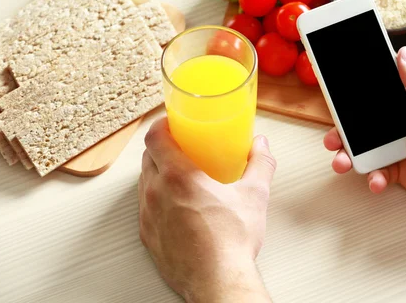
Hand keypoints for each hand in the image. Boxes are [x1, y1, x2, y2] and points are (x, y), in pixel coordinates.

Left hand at [138, 117, 275, 301]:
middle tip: (182, 147)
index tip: (172, 122)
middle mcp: (156, 193)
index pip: (154, 136)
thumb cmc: (231, 243)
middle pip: (148, 157)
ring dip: (158, 173)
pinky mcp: (148, 236)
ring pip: (145, 182)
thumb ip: (259, 164)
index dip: (161, 124)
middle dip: (163, 147)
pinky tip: (178, 205)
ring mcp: (148, 216)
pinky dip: (158, 198)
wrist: (218, 282)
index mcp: (178, 177)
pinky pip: (146, 207)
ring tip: (181, 176)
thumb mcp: (254, 195)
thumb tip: (261, 147)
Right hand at [324, 46, 405, 218]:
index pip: (381, 96)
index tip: (338, 98)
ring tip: (342, 163)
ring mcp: (402, 149)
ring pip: (367, 150)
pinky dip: (374, 177)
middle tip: (332, 139)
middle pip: (367, 125)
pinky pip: (379, 172)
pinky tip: (376, 180)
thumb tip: (403, 52)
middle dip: (345, 133)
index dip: (358, 97)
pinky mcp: (402, 171)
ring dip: (351, 156)